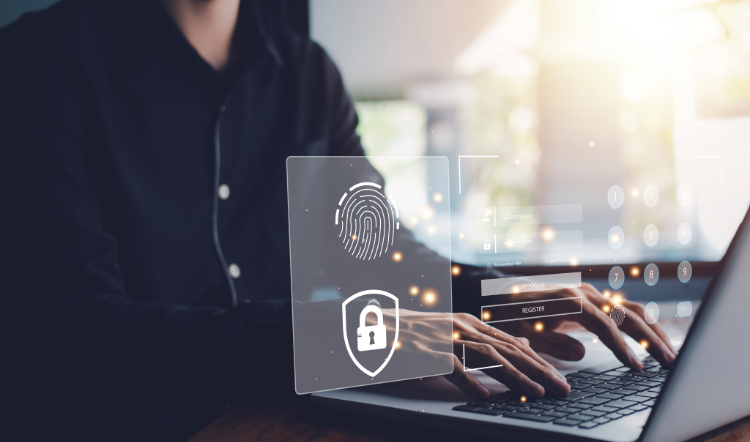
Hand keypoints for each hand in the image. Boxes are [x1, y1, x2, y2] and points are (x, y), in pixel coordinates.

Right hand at [376, 309, 570, 399]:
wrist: (375, 326)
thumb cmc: (416, 335)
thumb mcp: (455, 332)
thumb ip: (487, 339)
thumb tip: (522, 341)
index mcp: (470, 324)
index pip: (512, 342)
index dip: (539, 360)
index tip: (561, 377)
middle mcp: (461, 327)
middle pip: (507, 348)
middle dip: (538, 369)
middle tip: (562, 388)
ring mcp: (444, 338)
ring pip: (487, 356)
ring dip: (515, 376)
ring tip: (536, 393)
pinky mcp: (425, 351)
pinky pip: (451, 366)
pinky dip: (470, 381)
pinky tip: (485, 396)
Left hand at [492, 283, 676, 369]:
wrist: (506, 293)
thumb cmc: (514, 315)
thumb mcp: (525, 332)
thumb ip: (551, 342)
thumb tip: (582, 353)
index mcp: (569, 300)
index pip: (604, 324)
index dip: (621, 347)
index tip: (636, 367)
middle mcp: (585, 293)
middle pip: (627, 313)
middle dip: (651, 339)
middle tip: (671, 362)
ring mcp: (593, 294)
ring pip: (632, 309)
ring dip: (654, 330)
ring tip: (671, 353)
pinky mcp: (596, 300)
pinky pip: (626, 309)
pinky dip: (644, 324)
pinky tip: (656, 339)